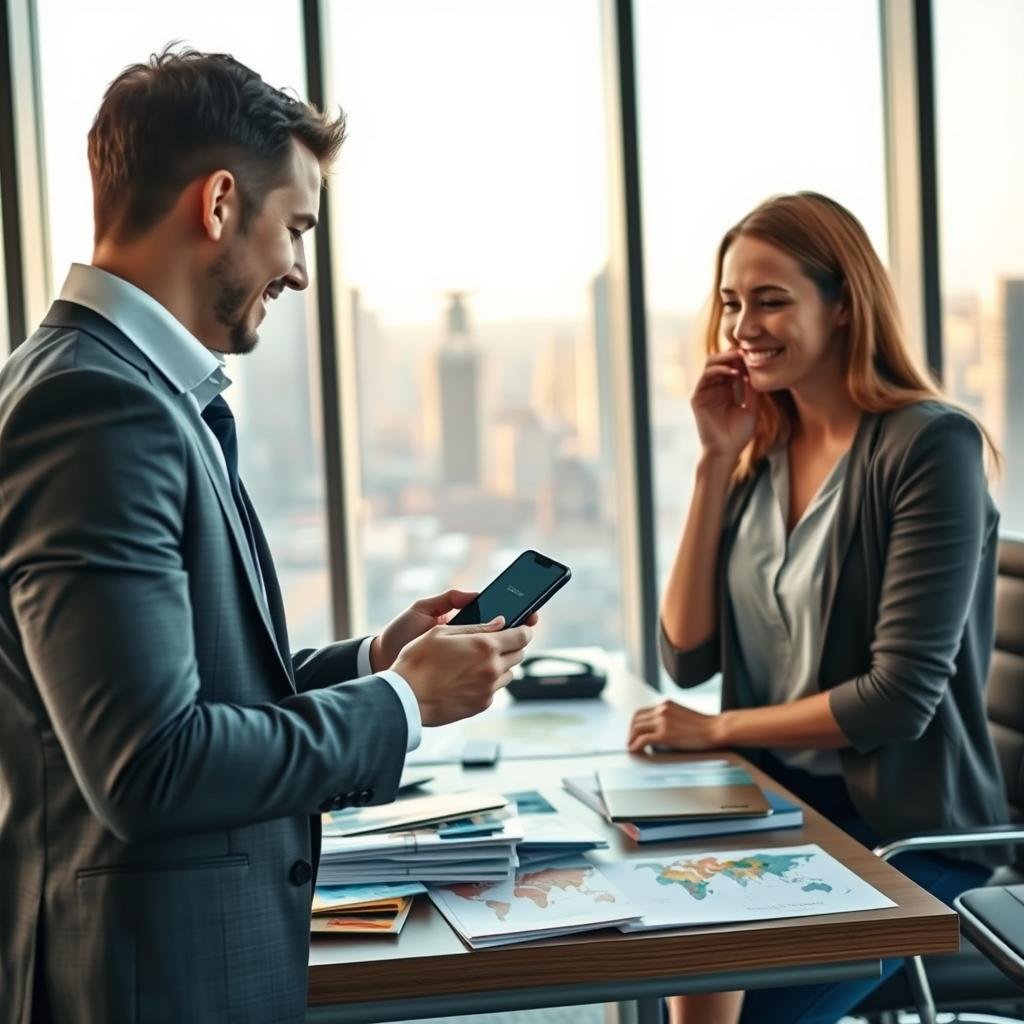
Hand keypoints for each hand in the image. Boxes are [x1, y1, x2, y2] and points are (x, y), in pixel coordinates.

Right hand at [392, 619, 533, 726]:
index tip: (523, 627)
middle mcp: (492, 668)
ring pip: (509, 673)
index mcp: (485, 646)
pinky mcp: (482, 704)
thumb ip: (476, 626)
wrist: (407, 697)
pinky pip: (495, 689)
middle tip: (497, 642)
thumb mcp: (442, 632)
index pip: (522, 635)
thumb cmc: (419, 660)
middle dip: (512, 646)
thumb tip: (500, 622)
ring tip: (479, 661)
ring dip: (501, 665)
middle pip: (519, 654)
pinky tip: (470, 677)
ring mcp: (489, 689)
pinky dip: (489, 681)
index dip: (525, 629)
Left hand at [627, 700, 724, 752]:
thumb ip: (670, 717)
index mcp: (666, 704)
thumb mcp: (683, 715)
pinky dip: (635, 745)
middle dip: (631, 731)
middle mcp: (662, 709)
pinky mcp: (665, 735)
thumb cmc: (705, 726)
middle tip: (630, 741)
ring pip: (636, 728)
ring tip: (632, 747)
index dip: (635, 723)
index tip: (634, 731)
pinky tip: (635, 750)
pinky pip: (643, 739)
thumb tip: (660, 728)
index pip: (642, 711)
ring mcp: (663, 721)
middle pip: (636, 719)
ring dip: (631, 738)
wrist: (717, 729)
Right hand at [691, 350, 758, 462]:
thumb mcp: (752, 408)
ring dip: (725, 358)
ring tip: (740, 358)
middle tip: (747, 351)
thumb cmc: (739, 434)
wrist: (727, 451)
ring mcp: (704, 392)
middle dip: (733, 355)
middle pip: (720, 362)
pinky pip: (705, 377)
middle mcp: (713, 389)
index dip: (742, 359)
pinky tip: (733, 372)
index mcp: (726, 390)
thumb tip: (755, 369)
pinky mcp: (697, 398)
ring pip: (710, 365)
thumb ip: (752, 390)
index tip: (756, 354)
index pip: (731, 367)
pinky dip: (719, 371)